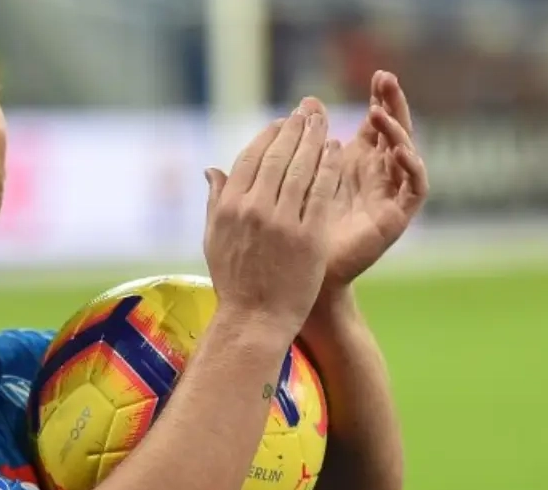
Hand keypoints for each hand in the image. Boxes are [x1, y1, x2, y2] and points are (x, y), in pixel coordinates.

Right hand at [204, 110, 342, 338]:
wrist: (255, 318)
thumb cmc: (234, 281)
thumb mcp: (214, 239)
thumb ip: (215, 201)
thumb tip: (211, 170)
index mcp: (229, 207)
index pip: (250, 158)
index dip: (268, 136)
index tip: (281, 123)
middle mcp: (253, 209)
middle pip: (278, 157)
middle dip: (295, 129)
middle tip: (307, 112)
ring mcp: (282, 221)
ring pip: (302, 169)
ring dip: (314, 140)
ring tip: (323, 123)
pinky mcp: (309, 235)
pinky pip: (322, 191)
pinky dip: (329, 167)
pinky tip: (336, 151)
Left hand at [301, 71, 429, 288]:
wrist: (301, 275)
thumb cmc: (297, 230)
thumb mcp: (299, 180)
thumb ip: (302, 147)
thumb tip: (300, 107)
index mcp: (357, 163)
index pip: (375, 123)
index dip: (378, 98)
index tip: (378, 74)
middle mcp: (378, 174)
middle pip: (394, 130)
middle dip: (392, 103)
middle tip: (385, 78)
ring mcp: (390, 194)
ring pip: (406, 153)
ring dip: (397, 130)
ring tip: (380, 112)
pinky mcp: (397, 217)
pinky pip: (415, 187)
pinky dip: (412, 167)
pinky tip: (399, 151)